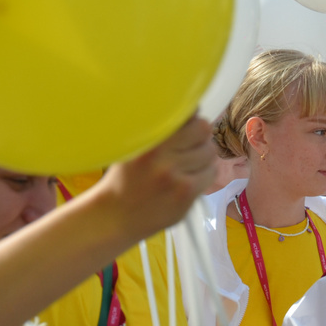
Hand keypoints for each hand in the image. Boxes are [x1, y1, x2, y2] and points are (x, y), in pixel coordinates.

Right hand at [98, 117, 214, 235]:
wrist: (115, 216)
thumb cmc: (125, 177)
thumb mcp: (132, 144)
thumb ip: (159, 127)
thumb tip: (191, 109)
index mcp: (145, 139)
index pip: (185, 112)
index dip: (188, 116)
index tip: (185, 123)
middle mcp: (159, 156)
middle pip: (203, 129)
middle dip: (199, 134)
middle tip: (189, 144)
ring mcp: (174, 176)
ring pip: (210, 151)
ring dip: (202, 155)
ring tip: (187, 163)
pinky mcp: (185, 194)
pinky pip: (210, 173)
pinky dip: (204, 173)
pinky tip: (189, 178)